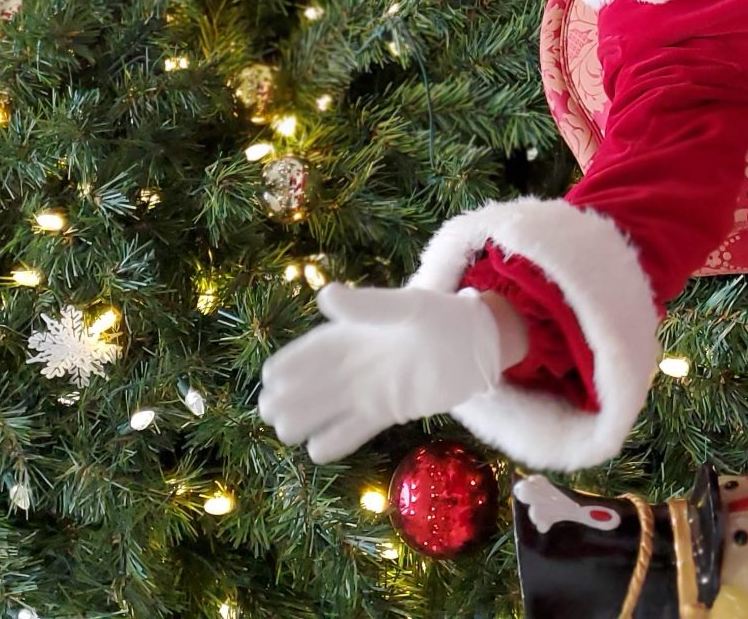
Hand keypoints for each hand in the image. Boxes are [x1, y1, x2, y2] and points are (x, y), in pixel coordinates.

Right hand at [259, 285, 507, 461]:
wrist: (480, 345)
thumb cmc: (442, 315)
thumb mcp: (407, 306)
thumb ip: (368, 305)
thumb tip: (326, 296)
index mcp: (354, 333)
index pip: (312, 349)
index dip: (290, 363)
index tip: (269, 377)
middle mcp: (355, 363)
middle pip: (311, 382)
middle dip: (288, 395)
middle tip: (268, 410)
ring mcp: (369, 390)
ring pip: (327, 408)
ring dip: (305, 419)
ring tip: (284, 432)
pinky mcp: (388, 412)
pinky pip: (355, 429)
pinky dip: (337, 440)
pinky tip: (317, 451)